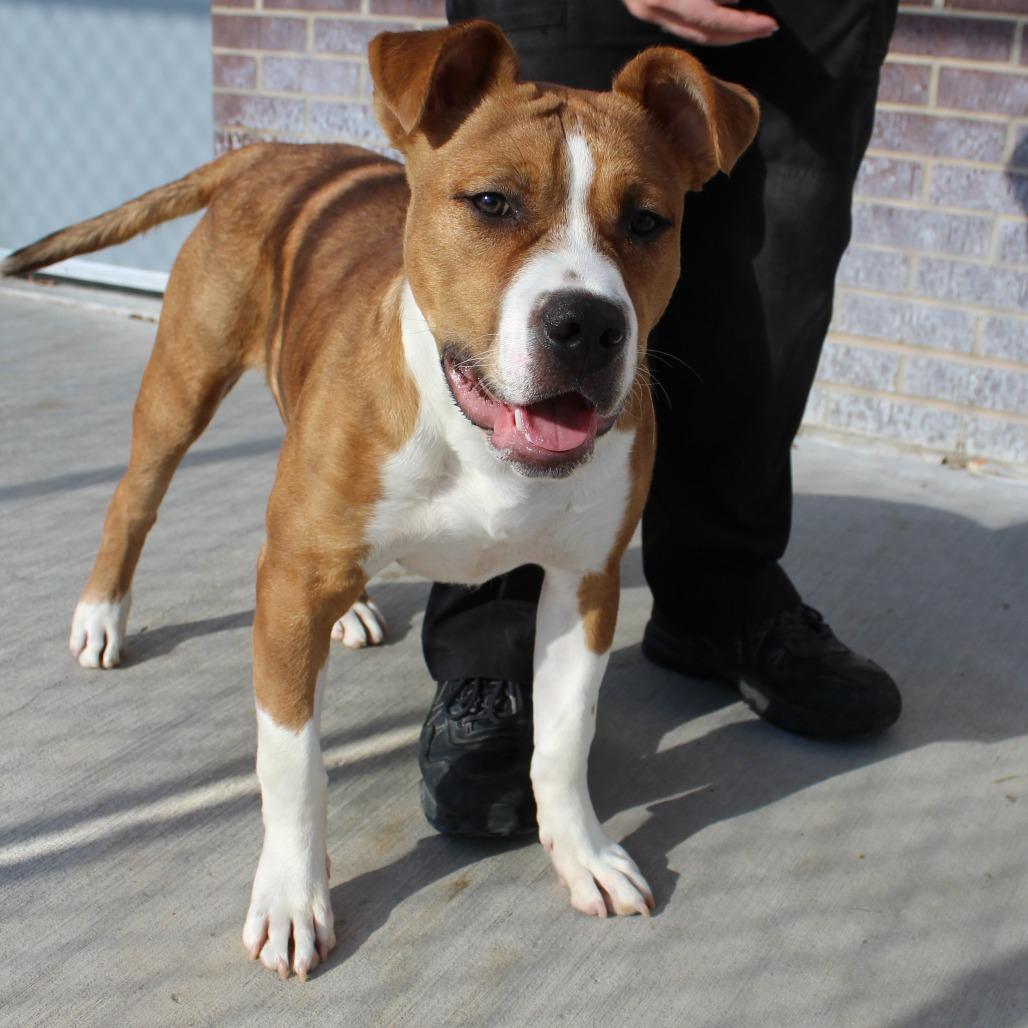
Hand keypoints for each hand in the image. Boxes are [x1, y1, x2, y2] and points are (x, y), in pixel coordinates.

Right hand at [623, 0, 777, 45]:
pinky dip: (706, 21)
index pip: (709, 19)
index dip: (741, 25)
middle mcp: (651, 6)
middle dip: (738, 34)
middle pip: (702, 34)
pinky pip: (681, 22)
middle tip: (766, 28)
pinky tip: (726, 13)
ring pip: (692, 33)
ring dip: (725, 32)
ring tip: (751, 24)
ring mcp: (645, 9)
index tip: (768, 24)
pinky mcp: (646, 6)